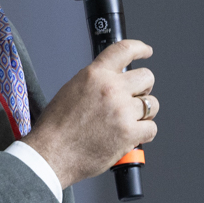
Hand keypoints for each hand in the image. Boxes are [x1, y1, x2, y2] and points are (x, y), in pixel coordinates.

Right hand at [23, 39, 156, 186]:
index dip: (139, 48)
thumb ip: (94, 83)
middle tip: (134, 100)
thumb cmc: (55, 128)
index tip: (146, 51)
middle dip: (144, 89)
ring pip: (152, 104)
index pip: (124, 50)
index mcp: (94, 75)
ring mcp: (122, 110)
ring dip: (145, 113)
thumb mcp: (71, 91)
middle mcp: (111, 88)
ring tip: (130, 121)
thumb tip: (111, 84)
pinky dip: (144, 134)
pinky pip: (151, 128)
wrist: (51, 154)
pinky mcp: (129, 133)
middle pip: (146, 77)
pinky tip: (131, 137)